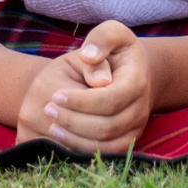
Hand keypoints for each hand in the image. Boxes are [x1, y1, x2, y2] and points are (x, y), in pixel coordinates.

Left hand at [17, 20, 151, 154]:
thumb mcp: (112, 33)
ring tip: (51, 125)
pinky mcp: (127, 141)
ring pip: (105, 144)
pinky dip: (82, 149)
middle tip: (47, 110)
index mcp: (137, 81)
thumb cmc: (116, 51)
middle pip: (107, 126)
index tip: (55, 95)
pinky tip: (61, 138)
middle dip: (73, 120)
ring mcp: (136, 128)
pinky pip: (105, 154)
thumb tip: (90, 56)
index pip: (109, 99)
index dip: (80, 101)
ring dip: (75, 138)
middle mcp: (141, 108)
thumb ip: (101, 39)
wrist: (133, 73)